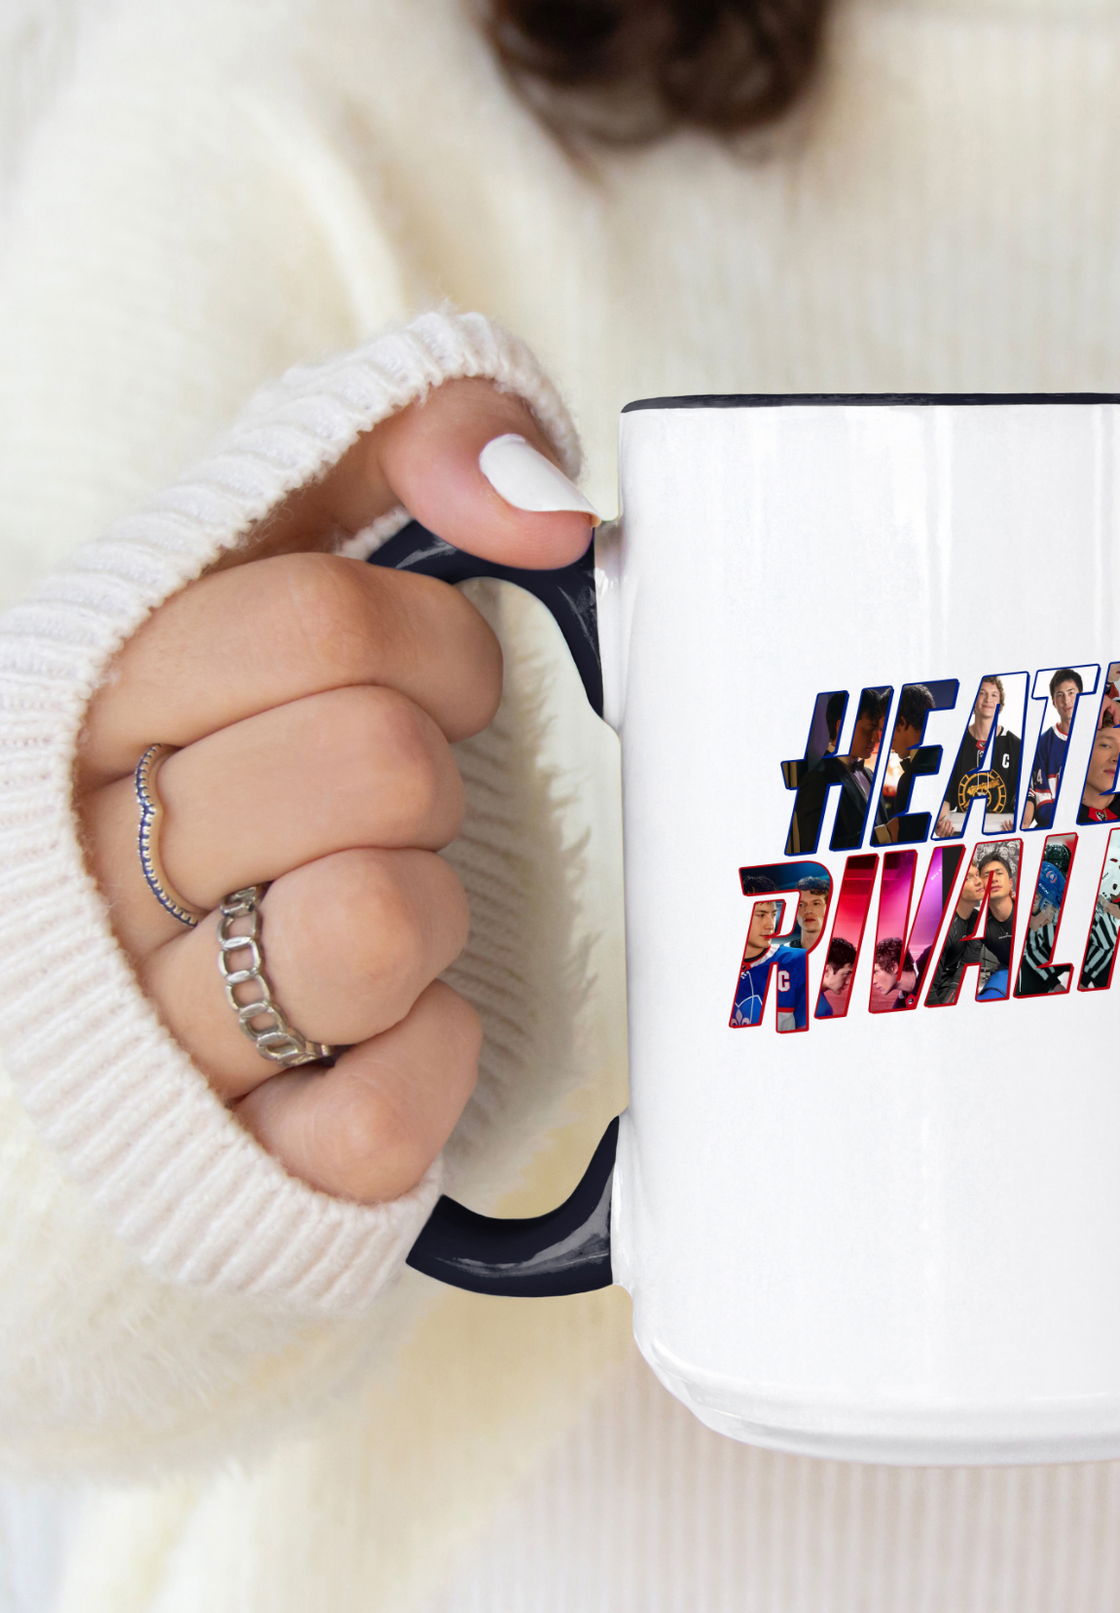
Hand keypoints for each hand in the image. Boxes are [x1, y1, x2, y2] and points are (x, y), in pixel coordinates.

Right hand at [75, 380, 594, 1200]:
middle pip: (371, 761)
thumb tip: (536, 497)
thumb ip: (413, 453)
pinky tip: (391, 1027)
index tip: (443, 687)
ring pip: (369, 926)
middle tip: (396, 812)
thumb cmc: (273, 760)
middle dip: (426, 780)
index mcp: (99, 702)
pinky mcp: (243, 1159)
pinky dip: (427, 1061)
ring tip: (383, 916)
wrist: (194, 985)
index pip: (319, 621)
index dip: (434, 648)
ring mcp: (155, 1026)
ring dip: (427, 914)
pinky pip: (385, 1107)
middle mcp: (91, 862)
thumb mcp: (311, 558)